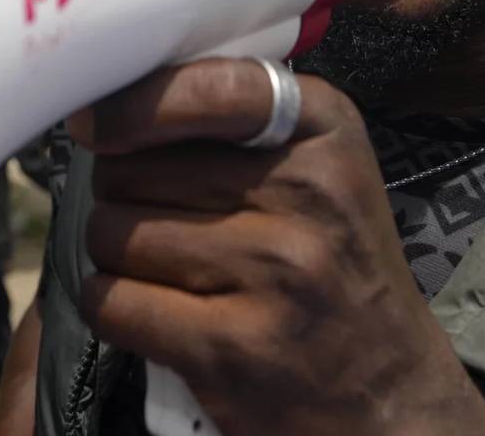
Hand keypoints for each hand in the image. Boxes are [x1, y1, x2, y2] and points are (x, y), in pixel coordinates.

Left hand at [69, 60, 484, 434]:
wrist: (390, 396)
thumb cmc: (336, 270)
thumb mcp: (321, 169)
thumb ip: (237, 122)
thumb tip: (109, 103)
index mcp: (327, 133)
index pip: (210, 88)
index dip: (132, 104)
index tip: (94, 123)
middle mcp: (308, 196)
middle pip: (136, 168)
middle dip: (123, 193)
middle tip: (158, 220)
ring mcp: (273, 274)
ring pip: (115, 233)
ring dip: (114, 254)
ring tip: (161, 268)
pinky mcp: (231, 348)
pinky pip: (111, 300)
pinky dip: (110, 306)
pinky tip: (147, 312)